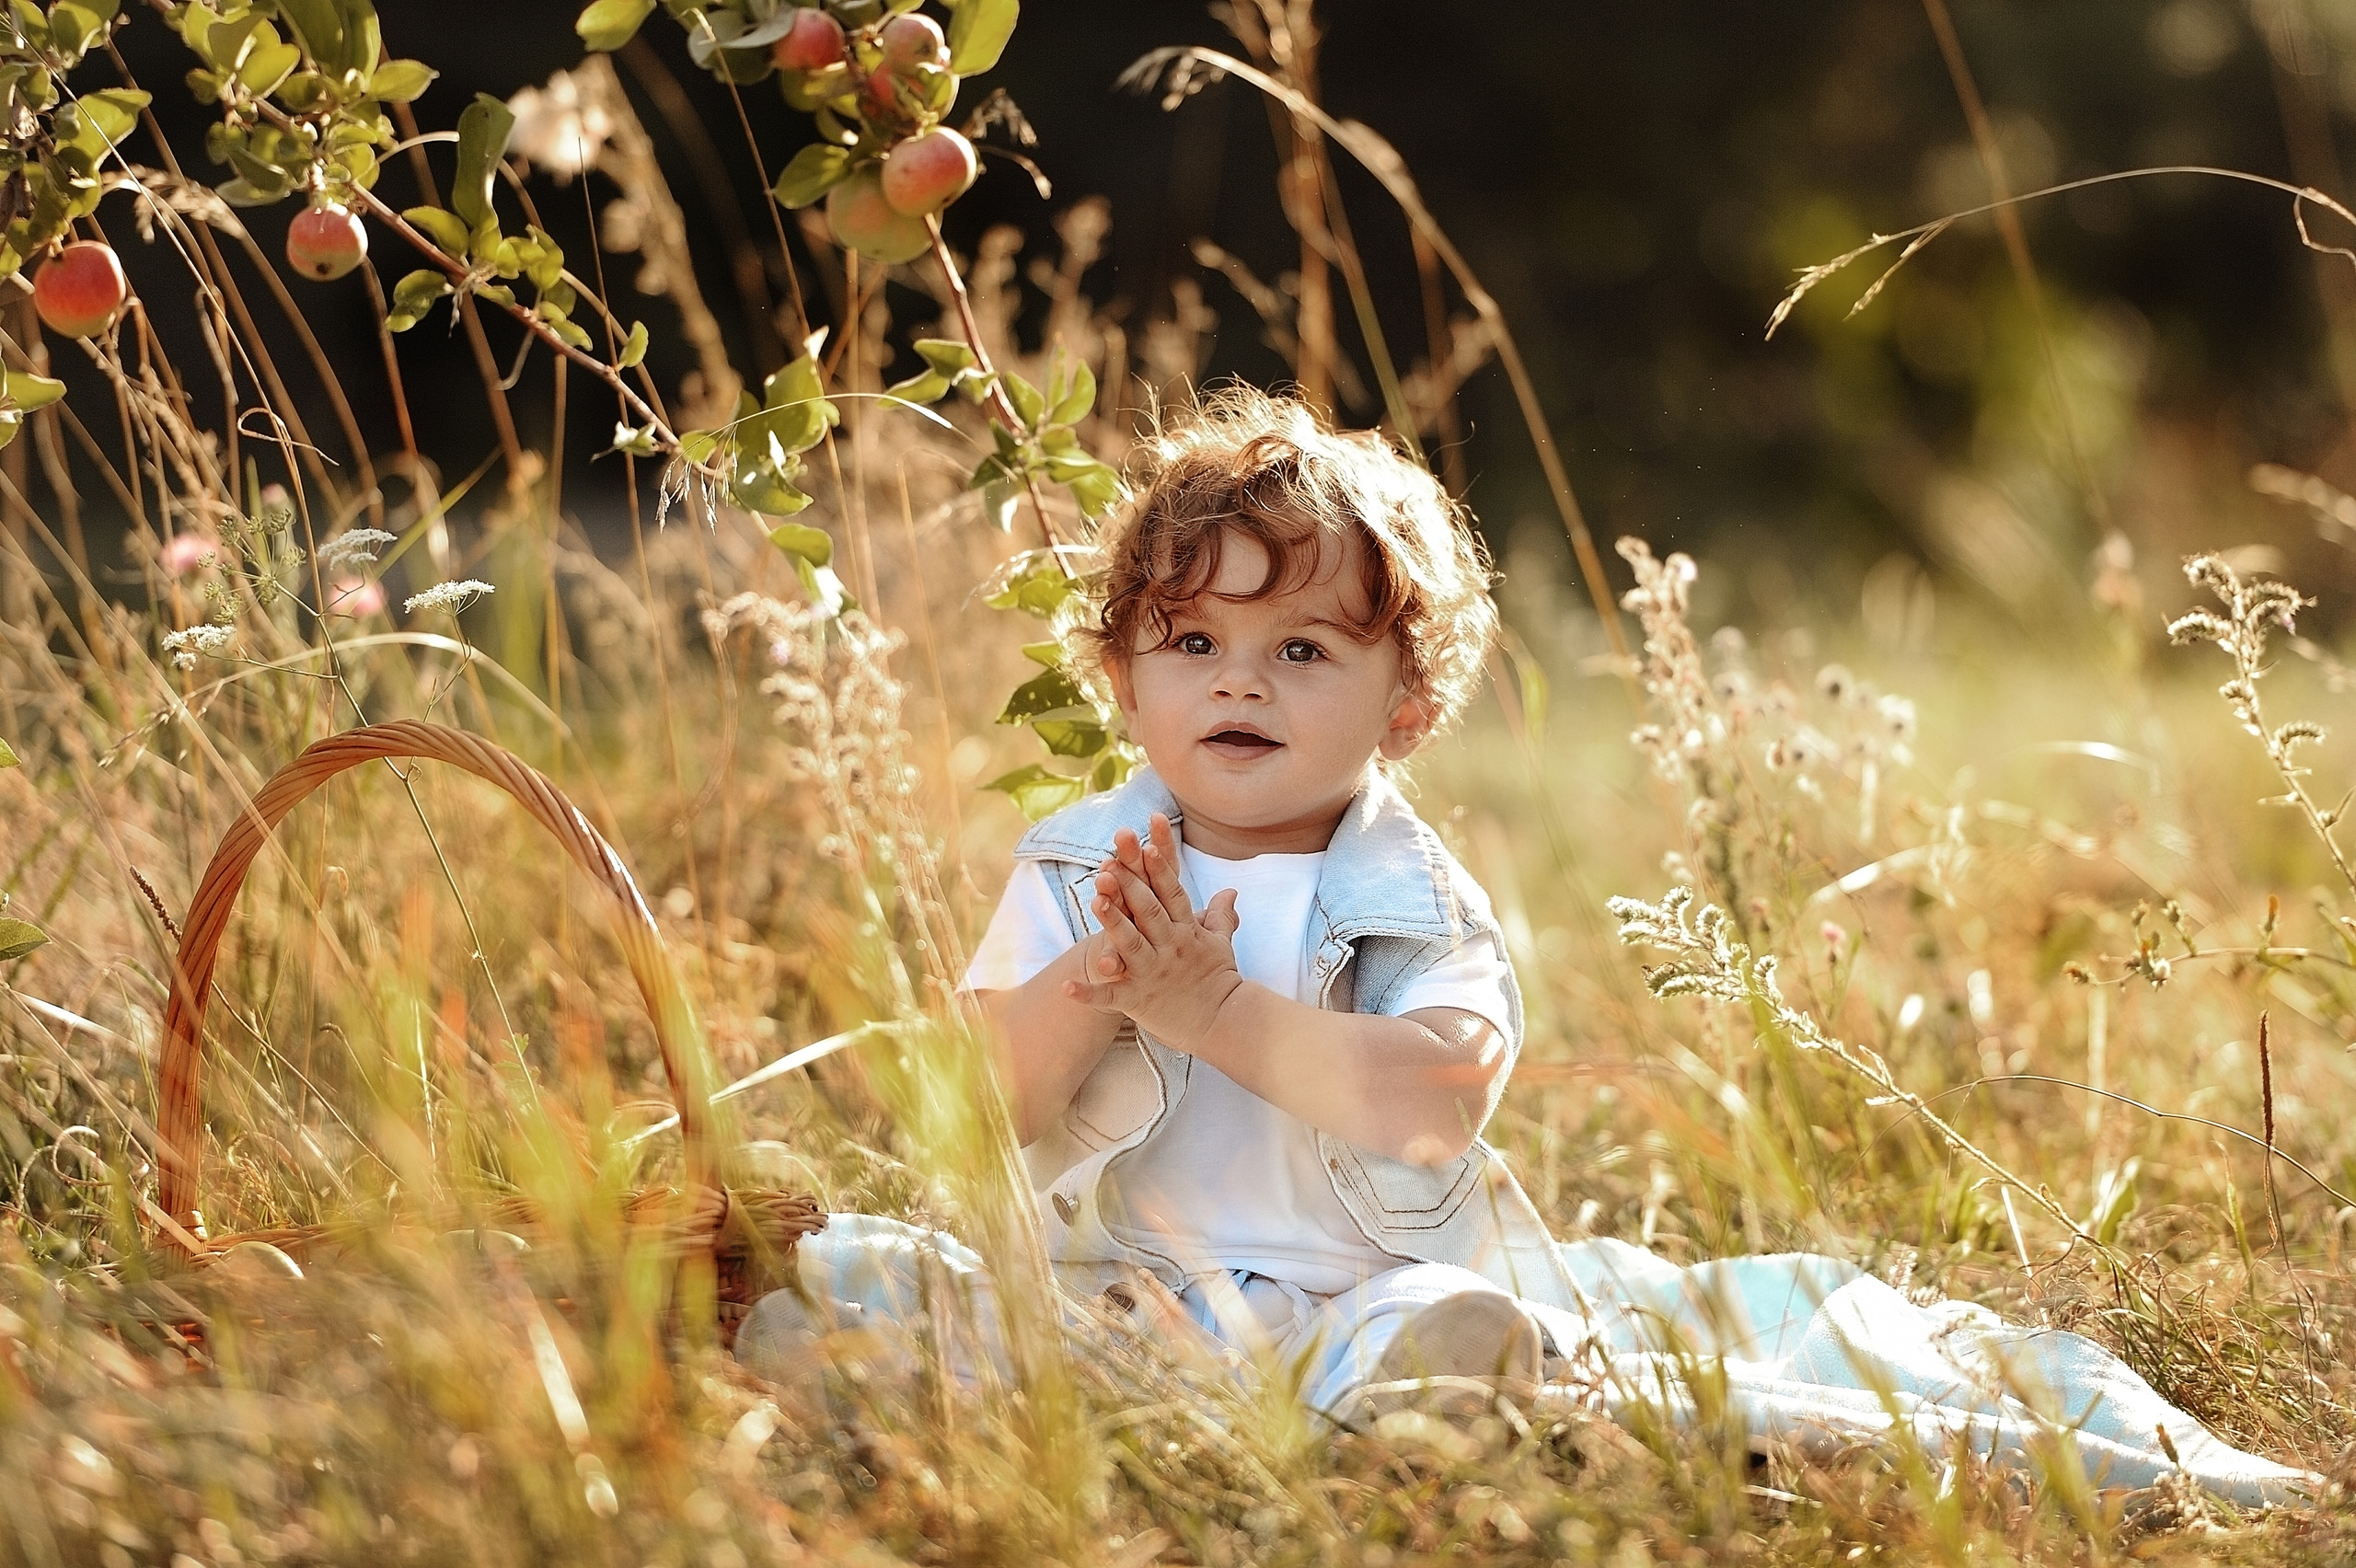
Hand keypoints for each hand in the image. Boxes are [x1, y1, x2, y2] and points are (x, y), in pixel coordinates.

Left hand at [1062, 812, 1242, 1051]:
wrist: (1223, 1022)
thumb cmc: (1219, 980)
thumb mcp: (1221, 943)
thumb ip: (1220, 915)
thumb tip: (1230, 889)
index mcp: (1186, 932)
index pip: (1172, 895)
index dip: (1160, 871)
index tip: (1148, 847)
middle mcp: (1169, 948)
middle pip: (1148, 912)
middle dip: (1130, 886)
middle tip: (1111, 862)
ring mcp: (1152, 974)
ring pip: (1130, 944)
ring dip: (1112, 922)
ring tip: (1094, 901)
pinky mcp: (1138, 1000)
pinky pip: (1109, 996)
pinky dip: (1088, 993)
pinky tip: (1066, 986)